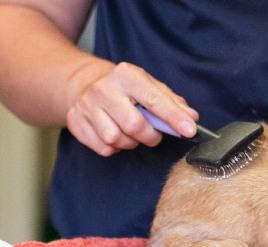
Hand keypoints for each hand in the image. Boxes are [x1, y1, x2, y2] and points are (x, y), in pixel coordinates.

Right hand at [65, 61, 198, 156]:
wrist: (84, 85)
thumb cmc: (125, 89)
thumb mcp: (149, 87)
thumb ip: (172, 102)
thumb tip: (191, 118)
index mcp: (127, 75)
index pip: (155, 100)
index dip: (174, 118)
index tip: (190, 130)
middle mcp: (104, 88)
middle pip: (134, 125)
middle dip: (150, 136)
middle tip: (152, 134)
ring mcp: (87, 105)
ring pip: (116, 139)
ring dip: (130, 142)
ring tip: (130, 132)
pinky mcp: (76, 122)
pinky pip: (103, 148)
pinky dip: (114, 148)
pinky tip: (114, 134)